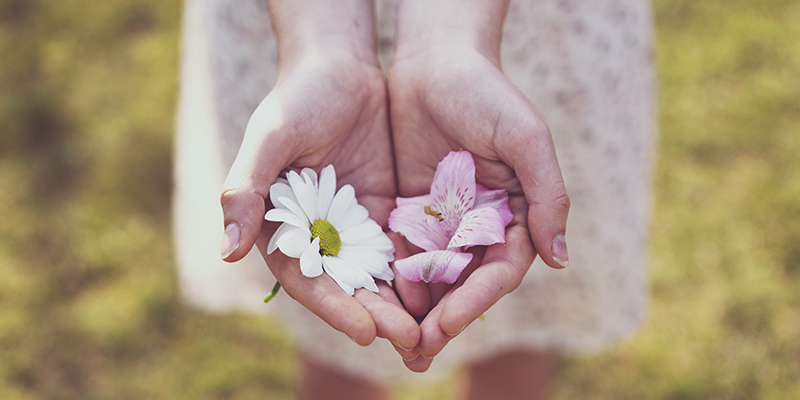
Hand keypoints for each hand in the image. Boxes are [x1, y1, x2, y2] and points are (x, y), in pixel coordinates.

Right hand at [219, 0, 417, 351]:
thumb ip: (247, 191)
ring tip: (431, 329)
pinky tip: (446, 290)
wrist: (339, 66)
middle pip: (347, 285)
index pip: (306, 278)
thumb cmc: (297, 97)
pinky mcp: (384, 212)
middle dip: (376, 314)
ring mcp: (352, 225)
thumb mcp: (270, 138)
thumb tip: (225, 251)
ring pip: (378, 274)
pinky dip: (420, 270)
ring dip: (402, 303)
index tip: (365, 329)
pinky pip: (403, 246)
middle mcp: (316, 234)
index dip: (334, 306)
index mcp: (281, 227)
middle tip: (410, 339)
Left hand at [388, 0, 569, 370]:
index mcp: (515, 212)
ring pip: (430, 275)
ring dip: (414, 311)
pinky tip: (372, 302)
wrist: (434, 58)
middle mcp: (480, 223)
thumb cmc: (486, 91)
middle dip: (443, 319)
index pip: (497, 269)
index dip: (475, 300)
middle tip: (417, 354)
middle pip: (463, 282)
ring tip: (394, 343)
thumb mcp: (525, 137)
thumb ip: (547, 194)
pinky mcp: (409, 209)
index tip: (447, 325)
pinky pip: (399, 250)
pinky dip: (389, 278)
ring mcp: (444, 220)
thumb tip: (560, 259)